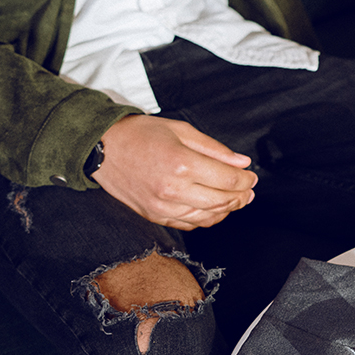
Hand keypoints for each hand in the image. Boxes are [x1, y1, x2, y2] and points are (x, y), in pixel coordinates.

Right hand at [92, 115, 257, 230]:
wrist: (102, 148)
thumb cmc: (141, 134)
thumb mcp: (182, 130)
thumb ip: (215, 149)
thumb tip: (243, 163)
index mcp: (182, 164)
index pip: (228, 180)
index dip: (246, 180)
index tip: (252, 177)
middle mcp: (173, 189)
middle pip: (222, 201)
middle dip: (241, 196)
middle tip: (249, 190)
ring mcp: (162, 207)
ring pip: (208, 216)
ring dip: (227, 209)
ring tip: (236, 199)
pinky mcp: (154, 216)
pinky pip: (189, 224)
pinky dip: (207, 218)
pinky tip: (214, 209)